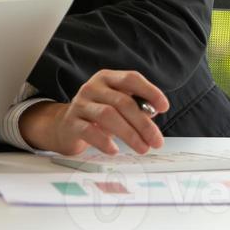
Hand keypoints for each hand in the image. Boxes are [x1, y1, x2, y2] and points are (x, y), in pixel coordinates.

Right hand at [18, 70, 169, 155]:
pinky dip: (104, 141)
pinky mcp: (71, 122)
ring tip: (142, 148)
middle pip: (122, 102)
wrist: (64, 127)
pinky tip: (115, 150)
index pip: (131, 79)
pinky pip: (89, 131)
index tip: (164, 107)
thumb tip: (154, 112)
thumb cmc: (97, 116)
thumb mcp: (117, 107)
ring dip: (129, 134)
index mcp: (107, 79)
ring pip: (108, 115)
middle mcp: (92, 87)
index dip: (149, 91)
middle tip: (156, 141)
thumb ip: (136, 107)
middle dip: (143, 123)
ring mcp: (80, 104)